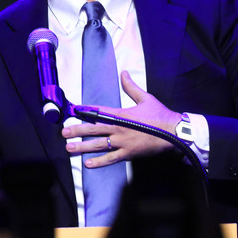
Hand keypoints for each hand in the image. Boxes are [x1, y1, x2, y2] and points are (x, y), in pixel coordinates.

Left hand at [63, 70, 181, 167]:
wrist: (174, 133)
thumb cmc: (160, 115)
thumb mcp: (145, 98)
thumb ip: (131, 87)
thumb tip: (124, 73)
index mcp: (121, 114)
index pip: (99, 111)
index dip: (85, 110)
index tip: (73, 111)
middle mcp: (118, 129)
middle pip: (93, 129)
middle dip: (77, 130)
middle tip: (64, 132)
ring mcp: (122, 142)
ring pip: (98, 145)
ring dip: (82, 147)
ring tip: (69, 148)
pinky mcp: (128, 153)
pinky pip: (110, 159)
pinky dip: (99, 162)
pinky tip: (87, 164)